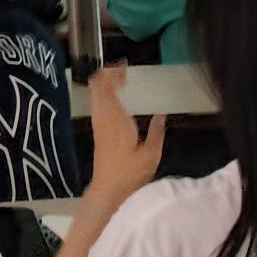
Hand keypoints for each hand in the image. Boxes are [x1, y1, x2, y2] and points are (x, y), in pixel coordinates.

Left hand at [85, 65, 165, 200]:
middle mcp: (103, 116)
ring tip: (121, 80)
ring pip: (94, 92)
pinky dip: (104, 93)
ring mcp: (97, 122)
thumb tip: (162, 114)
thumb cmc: (130, 173)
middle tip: (124, 71)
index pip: (106, 86)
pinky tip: (117, 98)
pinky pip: (96, 102)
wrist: (107, 189)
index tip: (125, 67)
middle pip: (96, 84)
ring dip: (105, 82)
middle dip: (107, 72)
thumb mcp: (151, 155)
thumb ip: (157, 132)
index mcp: (116, 118)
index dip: (113, 72)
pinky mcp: (97, 128)